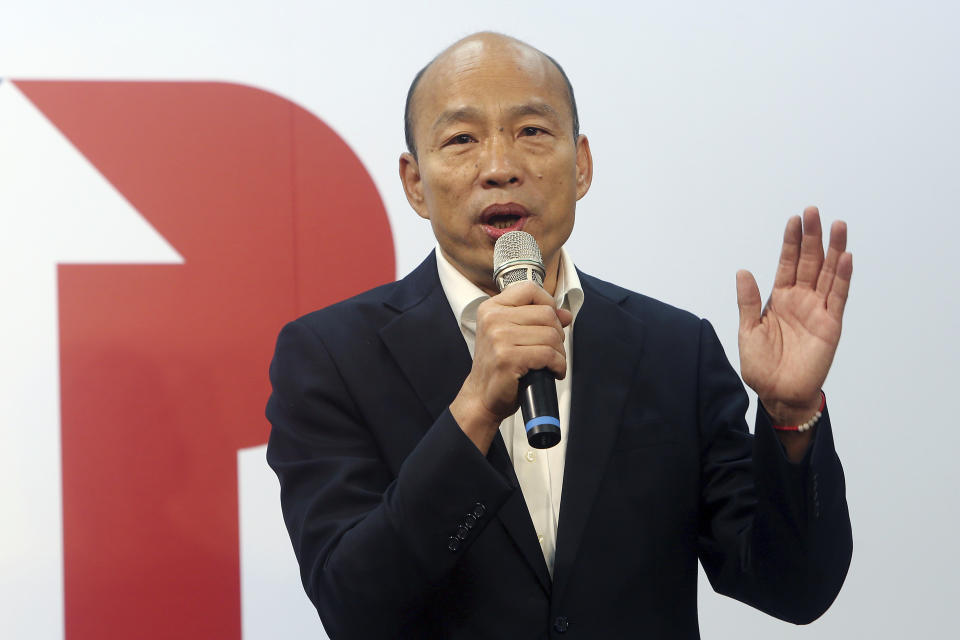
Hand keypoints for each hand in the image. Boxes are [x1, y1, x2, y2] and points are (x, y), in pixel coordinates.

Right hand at [450, 281, 571, 453]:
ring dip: (559, 353)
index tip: (551, 322)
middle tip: (552, 350)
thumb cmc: (499, 366)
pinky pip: (548, 354)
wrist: (482, 396)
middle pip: (546, 314)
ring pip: (551, 335)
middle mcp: (492, 319)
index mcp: (491, 308)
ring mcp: (498, 338)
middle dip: (558, 334)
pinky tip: (553, 372)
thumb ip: (537, 320)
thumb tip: (566, 314)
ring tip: (552, 363)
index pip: (530, 289)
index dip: (548, 303)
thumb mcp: (513, 335)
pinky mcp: (507, 358)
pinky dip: (558, 365)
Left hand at [736, 206, 852, 425]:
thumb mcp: (748, 330)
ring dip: (833, 250)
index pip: (787, 263)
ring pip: (827, 274)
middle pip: (809, 262)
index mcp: (779, 299)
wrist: (777, 393)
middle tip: (814, 211)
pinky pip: (837, 297)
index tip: (794, 219)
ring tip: (837, 226)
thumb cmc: (761, 366)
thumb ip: (748, 302)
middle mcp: (800, 300)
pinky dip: (842, 278)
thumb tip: (743, 271)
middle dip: (811, 237)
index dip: (791, 242)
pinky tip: (845, 258)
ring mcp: (817, 310)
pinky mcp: (830, 325)